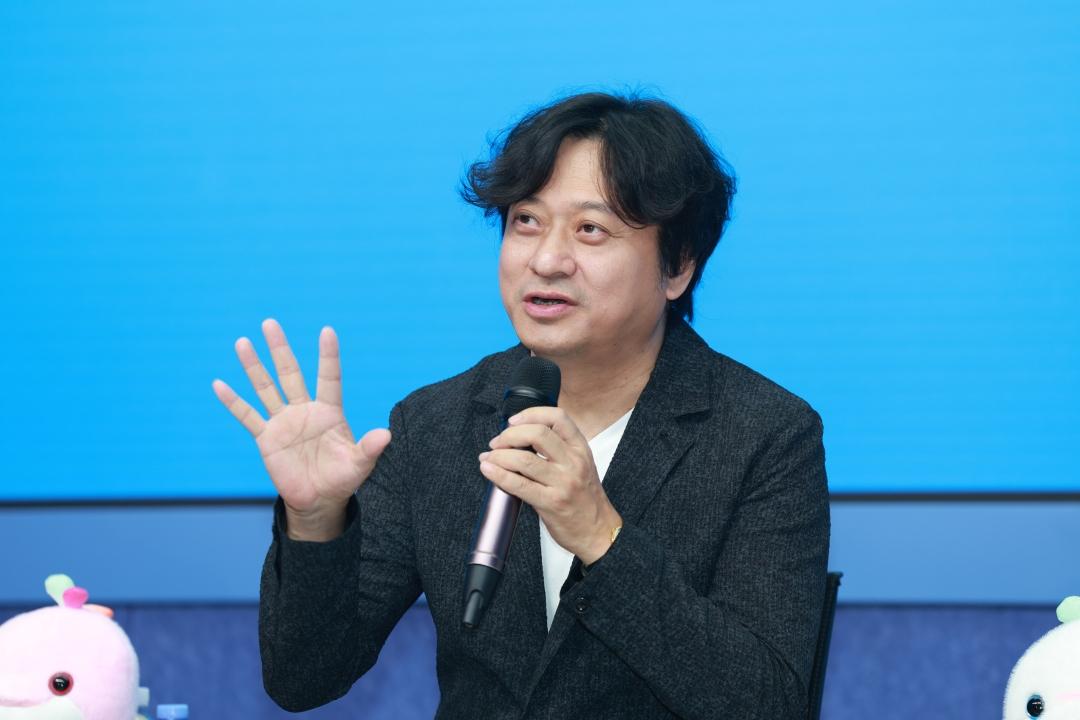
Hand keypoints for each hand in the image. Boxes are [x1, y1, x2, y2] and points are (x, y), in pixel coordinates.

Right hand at [212, 319, 389, 540]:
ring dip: (254, 366)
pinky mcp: (267, 438)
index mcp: (329, 412)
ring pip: (266, 388)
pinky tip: (219, 384)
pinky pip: (247, 416)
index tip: (327, 331)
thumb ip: (370, 448)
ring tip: (243, 342)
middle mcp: (304, 410)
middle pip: (290, 373)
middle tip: (270, 323)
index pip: (329, 378)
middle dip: (280, 349)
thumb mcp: (359, 464)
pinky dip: (233, 402)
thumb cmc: (342, 479)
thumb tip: (386, 435)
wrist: (318, 500)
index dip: (328, 356)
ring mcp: (283, 422)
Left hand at [479, 407, 621, 564]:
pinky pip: (519, 485)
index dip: (530, 414)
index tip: (513, 421)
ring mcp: (563, 482)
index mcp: (580, 448)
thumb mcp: (580, 465)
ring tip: (489, 458)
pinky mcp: (551, 503)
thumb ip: (557, 449)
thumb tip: (519, 437)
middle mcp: (574, 462)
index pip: (557, 417)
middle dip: (509, 435)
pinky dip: (498, 475)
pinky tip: (489, 471)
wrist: (598, 531)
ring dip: (499, 455)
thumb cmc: (585, 499)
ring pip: (524, 459)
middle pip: (537, 433)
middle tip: (497, 443)